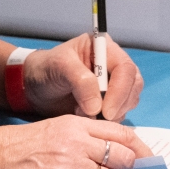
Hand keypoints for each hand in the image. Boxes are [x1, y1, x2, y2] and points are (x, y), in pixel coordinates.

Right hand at [0, 116, 150, 168]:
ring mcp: (68, 164)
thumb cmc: (23, 144)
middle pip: (122, 158)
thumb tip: (119, 151)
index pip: (122, 134)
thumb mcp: (57, 128)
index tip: (148, 160)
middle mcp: (77, 142)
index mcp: (78, 124)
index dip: (141, 149)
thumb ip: (86, 135)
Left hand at [24, 34, 142, 120]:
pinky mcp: (110, 101)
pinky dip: (109, 120)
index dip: (120, 90)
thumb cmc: (46, 69)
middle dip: (120, 104)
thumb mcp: (59, 67)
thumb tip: (98, 106)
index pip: (125, 68)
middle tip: (101, 117)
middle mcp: (113, 64)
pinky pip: (120, 112)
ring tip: (87, 115)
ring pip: (130, 100)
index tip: (106, 110)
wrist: (35, 88)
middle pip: (134, 84)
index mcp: (104, 48)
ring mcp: (113, 84)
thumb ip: (80, 81)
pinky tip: (89, 118)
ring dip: (115, 113)